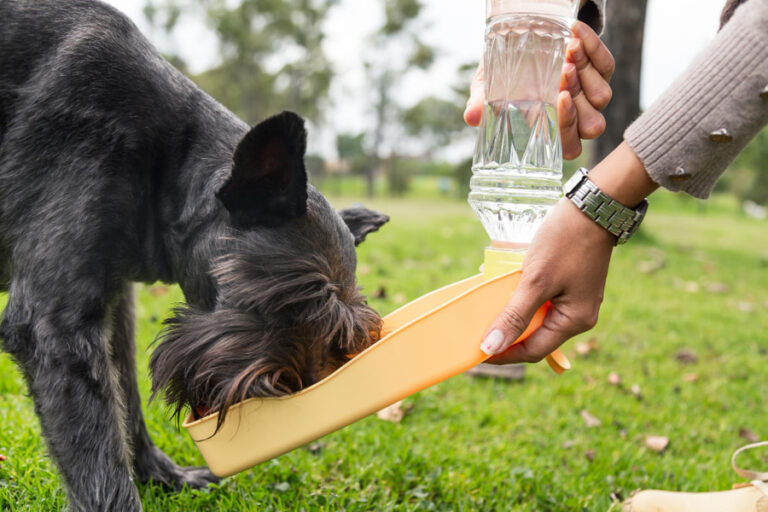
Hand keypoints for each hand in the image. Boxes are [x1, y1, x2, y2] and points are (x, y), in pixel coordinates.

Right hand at [464, 21, 614, 159]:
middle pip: (591, 125)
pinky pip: (606, 65)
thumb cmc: (505, 74)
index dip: (568, 128)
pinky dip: (592, 47)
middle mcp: (575, 118)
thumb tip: (471, 117)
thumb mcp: (489, 86)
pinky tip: (574, 32)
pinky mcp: (601, 71)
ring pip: (601, 96)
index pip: (569, 146)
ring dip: (586, 72)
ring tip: (567, 50)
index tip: (560, 100)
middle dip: (578, 100)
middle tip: (562, 72)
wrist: (522, 41)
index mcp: (551, 131)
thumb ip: (483, 102)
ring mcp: (591, 96)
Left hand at [479, 143, 657, 364]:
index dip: (503, 354)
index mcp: (574, 321)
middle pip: (535, 336)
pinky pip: (541, 301)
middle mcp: (577, 316)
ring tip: (486, 310)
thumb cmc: (566, 241)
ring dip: (512, 315)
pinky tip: (503, 290)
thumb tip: (491, 347)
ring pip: (536, 318)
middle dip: (506, 334)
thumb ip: (514, 316)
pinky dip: (521, 299)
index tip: (476, 352)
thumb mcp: (535, 281)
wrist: (592, 206)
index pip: (533, 351)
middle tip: (477, 330)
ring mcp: (574, 300)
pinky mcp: (568, 284)